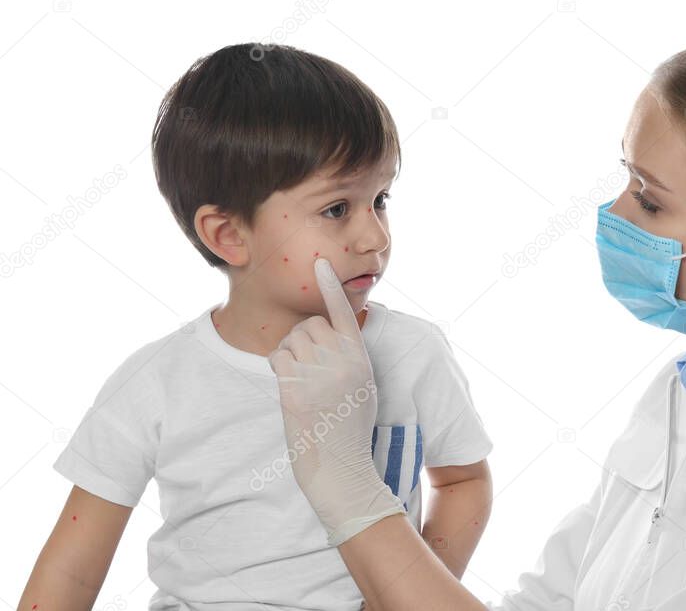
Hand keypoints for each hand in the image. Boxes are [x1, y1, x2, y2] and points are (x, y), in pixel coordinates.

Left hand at [268, 258, 405, 545]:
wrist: (342, 467)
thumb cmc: (352, 429)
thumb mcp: (363, 387)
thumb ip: (351, 358)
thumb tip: (336, 335)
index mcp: (361, 359)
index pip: (344, 313)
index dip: (330, 286)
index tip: (320, 263)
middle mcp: (341, 362)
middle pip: (310, 325)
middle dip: (302, 338)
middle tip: (306, 364)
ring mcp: (317, 375)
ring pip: (291, 339)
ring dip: (288, 352)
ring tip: (300, 378)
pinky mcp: (294, 389)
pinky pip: (278, 357)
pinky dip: (279, 367)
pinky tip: (289, 386)